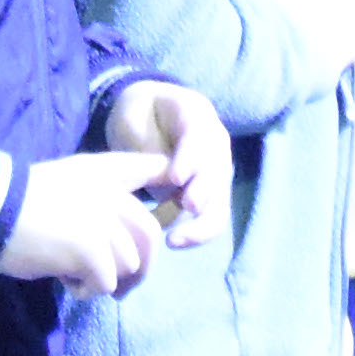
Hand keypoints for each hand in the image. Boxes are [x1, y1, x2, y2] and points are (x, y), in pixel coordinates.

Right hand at [0, 149, 176, 294]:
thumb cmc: (21, 199)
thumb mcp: (67, 182)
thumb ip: (100, 196)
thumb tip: (124, 237)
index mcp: (106, 174)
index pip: (153, 169)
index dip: (169, 182)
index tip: (175, 200)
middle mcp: (112, 196)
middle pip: (150, 235)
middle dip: (142, 266)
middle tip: (122, 285)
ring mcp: (104, 224)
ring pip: (130, 264)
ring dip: (107, 280)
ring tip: (78, 277)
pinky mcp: (92, 253)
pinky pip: (106, 282)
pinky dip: (87, 290)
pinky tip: (65, 281)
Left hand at [107, 80, 230, 243]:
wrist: (147, 117)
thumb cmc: (137, 114)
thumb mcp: (133, 116)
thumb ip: (149, 143)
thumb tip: (170, 180)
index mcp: (196, 114)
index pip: (199, 136)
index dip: (191, 158)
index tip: (176, 177)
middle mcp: (216, 143)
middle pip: (218, 170)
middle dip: (205, 190)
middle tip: (188, 206)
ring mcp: (217, 169)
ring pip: (220, 199)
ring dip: (203, 222)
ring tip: (175, 240)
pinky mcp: (210, 194)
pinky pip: (211, 216)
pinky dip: (196, 233)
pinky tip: (174, 241)